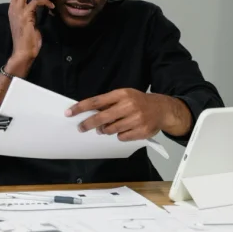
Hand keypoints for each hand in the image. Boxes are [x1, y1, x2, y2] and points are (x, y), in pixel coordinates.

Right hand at [8, 0, 53, 61]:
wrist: (23, 52)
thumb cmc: (27, 39)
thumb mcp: (28, 21)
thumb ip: (31, 11)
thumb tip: (39, 2)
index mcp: (13, 7)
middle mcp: (13, 7)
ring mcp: (18, 12)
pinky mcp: (26, 17)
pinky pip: (36, 2)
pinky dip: (46, 2)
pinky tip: (52, 7)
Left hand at [65, 89, 190, 140]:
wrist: (162, 109)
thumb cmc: (139, 102)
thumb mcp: (124, 96)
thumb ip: (108, 103)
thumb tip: (90, 114)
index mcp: (122, 94)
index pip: (97, 101)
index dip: (81, 107)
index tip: (70, 112)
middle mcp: (129, 105)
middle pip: (102, 117)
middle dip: (88, 124)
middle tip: (81, 127)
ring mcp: (136, 119)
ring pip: (111, 129)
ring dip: (106, 130)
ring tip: (110, 126)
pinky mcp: (141, 131)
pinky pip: (122, 137)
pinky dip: (120, 135)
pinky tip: (126, 129)